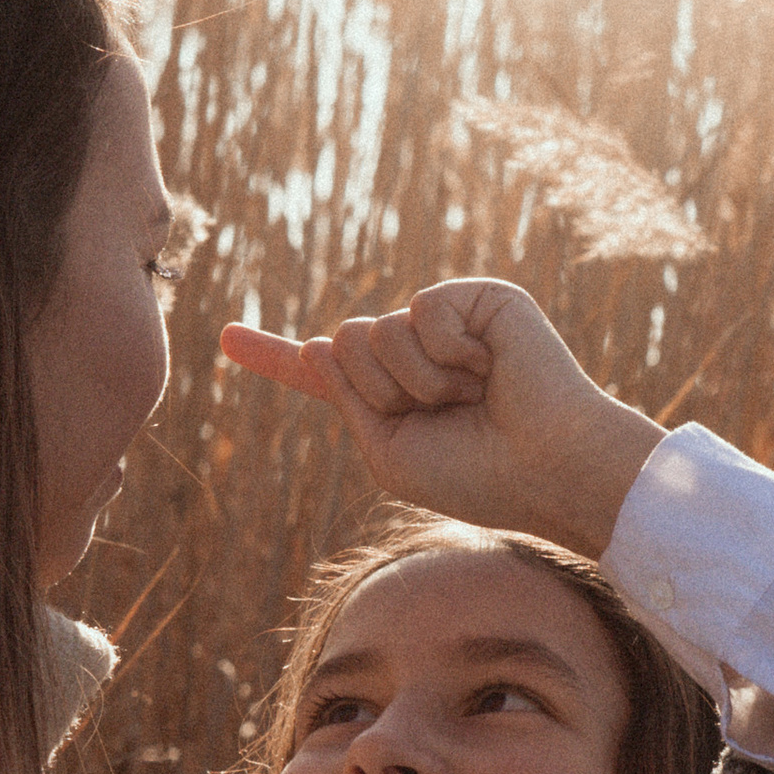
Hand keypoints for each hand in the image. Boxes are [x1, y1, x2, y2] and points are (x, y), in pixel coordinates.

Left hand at [219, 279, 662, 556]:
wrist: (548, 469)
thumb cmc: (479, 474)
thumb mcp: (390, 454)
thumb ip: (345, 400)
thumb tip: (320, 337)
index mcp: (388, 396)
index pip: (320, 372)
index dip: (271, 355)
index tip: (225, 338)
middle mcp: (410, 353)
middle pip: (340, 345)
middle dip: (380, 391)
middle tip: (442, 414)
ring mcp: (443, 323)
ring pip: (372, 329)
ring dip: (416, 379)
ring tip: (470, 396)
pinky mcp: (476, 298)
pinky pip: (418, 310)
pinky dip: (448, 353)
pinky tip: (488, 368)